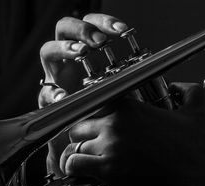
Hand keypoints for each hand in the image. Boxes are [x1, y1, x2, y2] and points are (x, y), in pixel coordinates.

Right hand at [38, 13, 127, 175]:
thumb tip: (160, 71)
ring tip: (81, 53)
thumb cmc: (105, 116)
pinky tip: (64, 95)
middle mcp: (68, 61)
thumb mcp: (121, 93)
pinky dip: (53, 91)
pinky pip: (44, 91)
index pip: (90, 25)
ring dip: (64, 48)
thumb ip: (132, 79)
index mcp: (86, 53)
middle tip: (99, 41)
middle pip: (65, 28)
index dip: (104, 22)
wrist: (83, 144)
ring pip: (48, 51)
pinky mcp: (46, 100)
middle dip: (82, 29)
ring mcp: (56, 78)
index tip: (123, 31)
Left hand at [60, 82, 204, 185]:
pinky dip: (71, 167)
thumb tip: (183, 86)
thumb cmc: (194, 153)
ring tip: (77, 159)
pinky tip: (75, 171)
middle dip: (80, 135)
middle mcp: (115, 122)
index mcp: (129, 107)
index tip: (91, 124)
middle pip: (79, 123)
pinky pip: (74, 163)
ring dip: (74, 152)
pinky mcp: (107, 167)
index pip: (94, 104)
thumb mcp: (194, 115)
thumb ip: (189, 94)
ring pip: (74, 143)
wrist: (196, 182)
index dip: (91, 116)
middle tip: (85, 144)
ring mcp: (109, 144)